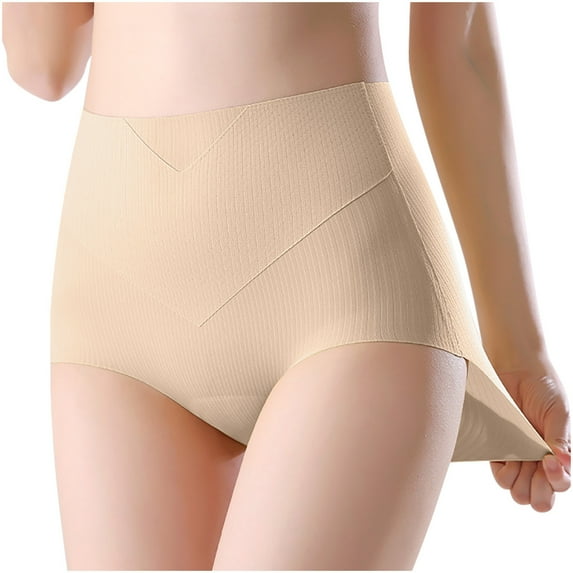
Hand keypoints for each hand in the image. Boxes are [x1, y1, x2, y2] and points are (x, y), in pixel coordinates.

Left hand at [489, 355, 570, 511]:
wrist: (516, 369)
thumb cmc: (543, 389)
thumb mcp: (559, 414)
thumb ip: (560, 439)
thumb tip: (563, 463)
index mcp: (557, 456)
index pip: (560, 485)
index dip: (555, 482)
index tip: (548, 461)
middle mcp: (537, 461)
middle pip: (537, 497)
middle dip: (537, 490)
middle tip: (534, 466)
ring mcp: (516, 456)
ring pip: (515, 490)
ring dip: (517, 481)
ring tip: (518, 459)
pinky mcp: (496, 448)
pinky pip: (498, 472)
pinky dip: (502, 469)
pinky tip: (505, 455)